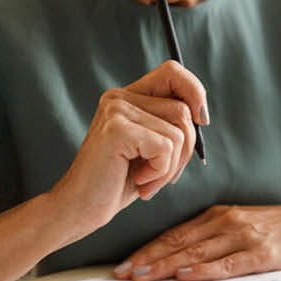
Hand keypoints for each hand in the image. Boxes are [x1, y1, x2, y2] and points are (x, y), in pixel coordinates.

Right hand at [48, 61, 205, 231]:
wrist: (79, 208)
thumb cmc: (117, 182)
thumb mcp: (151, 148)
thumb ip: (170, 125)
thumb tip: (201, 115)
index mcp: (127, 96)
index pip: (172, 72)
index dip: (195, 92)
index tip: (201, 122)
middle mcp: (119, 97)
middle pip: (183, 109)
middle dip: (184, 150)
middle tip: (160, 174)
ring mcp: (116, 111)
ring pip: (179, 131)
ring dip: (171, 166)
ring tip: (146, 180)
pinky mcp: (117, 130)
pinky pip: (166, 148)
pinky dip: (160, 173)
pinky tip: (139, 181)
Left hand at [113, 202, 280, 280]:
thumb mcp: (242, 224)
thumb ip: (213, 236)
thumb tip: (179, 259)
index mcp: (218, 215)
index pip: (174, 234)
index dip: (146, 249)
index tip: (123, 264)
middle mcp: (226, 222)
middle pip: (178, 243)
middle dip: (146, 259)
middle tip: (122, 274)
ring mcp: (244, 237)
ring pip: (196, 253)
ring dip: (166, 265)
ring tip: (142, 276)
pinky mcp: (262, 254)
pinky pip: (228, 263)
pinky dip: (205, 271)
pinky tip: (186, 276)